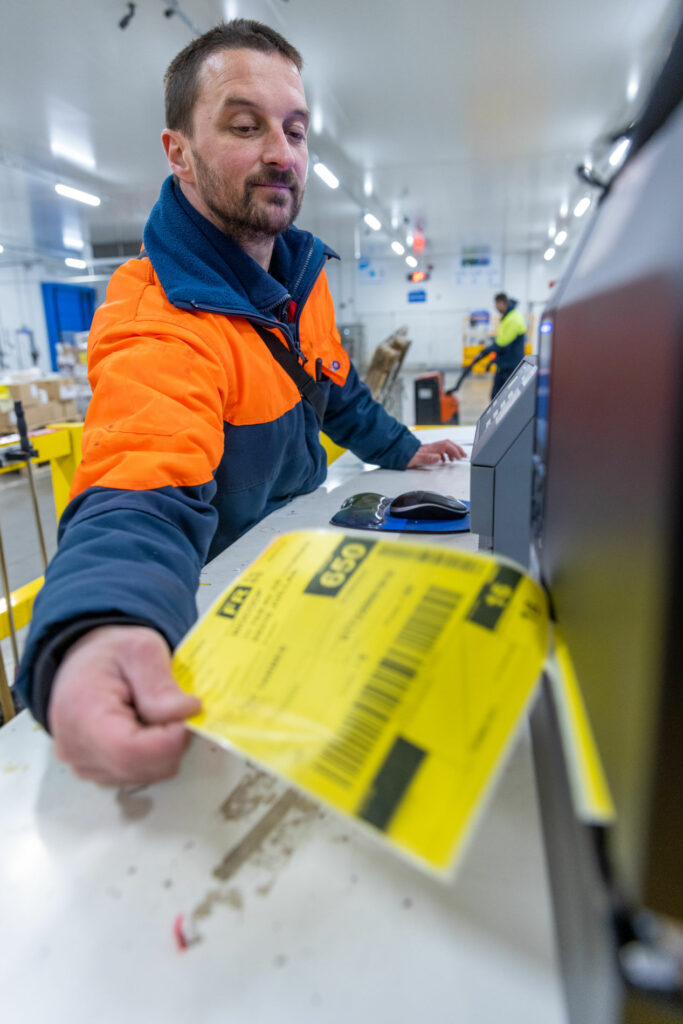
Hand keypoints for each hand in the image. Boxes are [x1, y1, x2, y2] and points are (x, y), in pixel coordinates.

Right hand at [48, 625, 200, 785]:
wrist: (82, 663)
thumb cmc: (109, 655)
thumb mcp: (140, 650)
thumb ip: (161, 684)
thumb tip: (186, 713)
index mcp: (82, 714)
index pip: (129, 750)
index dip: (169, 739)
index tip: (188, 713)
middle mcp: (76, 749)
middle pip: (141, 766)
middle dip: (173, 741)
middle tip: (177, 708)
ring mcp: (84, 766)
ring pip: (145, 774)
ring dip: (164, 749)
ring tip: (157, 714)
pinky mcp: (96, 773)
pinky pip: (139, 775)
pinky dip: (154, 756)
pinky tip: (147, 729)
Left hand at [406, 439, 467, 466]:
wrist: (396, 453)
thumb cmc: (403, 455)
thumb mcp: (415, 459)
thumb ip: (427, 458)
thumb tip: (438, 457)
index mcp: (430, 448)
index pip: (447, 446)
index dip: (455, 450)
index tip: (460, 456)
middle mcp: (430, 447)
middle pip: (448, 444)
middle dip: (457, 449)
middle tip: (463, 455)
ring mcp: (428, 448)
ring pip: (444, 447)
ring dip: (452, 451)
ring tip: (456, 458)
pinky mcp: (426, 451)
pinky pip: (439, 450)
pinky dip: (445, 454)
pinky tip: (444, 459)